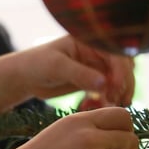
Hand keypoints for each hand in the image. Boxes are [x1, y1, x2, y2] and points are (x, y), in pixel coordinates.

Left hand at [0, 36, 135, 110]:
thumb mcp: (56, 66)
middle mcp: (97, 52)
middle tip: (117, 101)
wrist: (25, 78)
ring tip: (112, 106)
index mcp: (90, 40)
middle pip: (123, 67)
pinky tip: (101, 108)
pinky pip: (109, 91)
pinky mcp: (93, 81)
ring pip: (118, 80)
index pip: (115, 53)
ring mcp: (96, 67)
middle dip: (124, 84)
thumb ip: (80, 74)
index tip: (116, 88)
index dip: (121, 70)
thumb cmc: (36, 64)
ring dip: (119, 93)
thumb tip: (104, 83)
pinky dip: (109, 100)